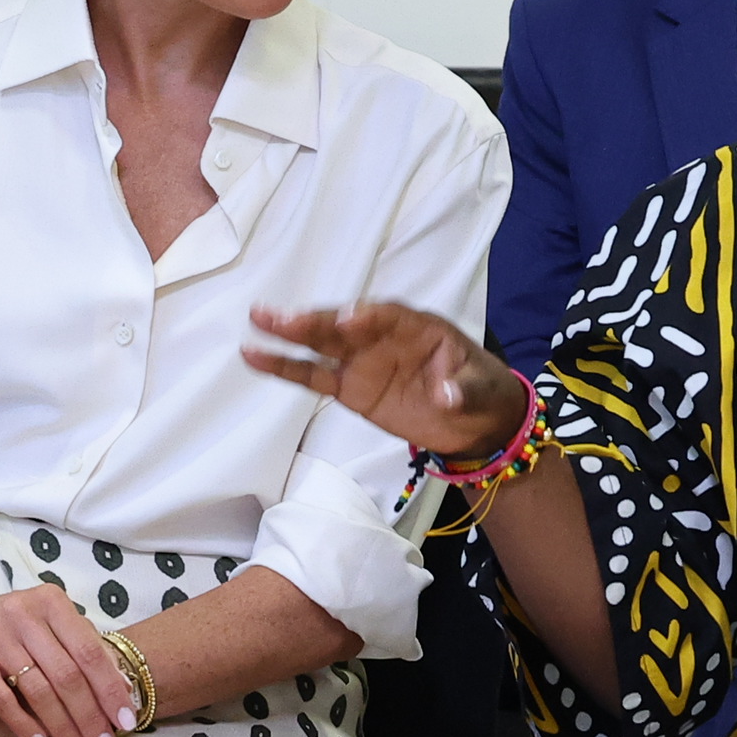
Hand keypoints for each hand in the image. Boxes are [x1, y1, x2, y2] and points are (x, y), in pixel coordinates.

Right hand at [244, 300, 525, 459]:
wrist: (474, 420)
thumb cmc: (480, 389)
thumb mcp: (481, 387)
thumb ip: (463, 388)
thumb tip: (447, 395)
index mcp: (416, 325)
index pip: (387, 316)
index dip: (366, 317)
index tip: (346, 321)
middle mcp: (380, 337)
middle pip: (343, 326)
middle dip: (314, 321)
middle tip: (281, 317)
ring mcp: (361, 362)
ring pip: (320, 345)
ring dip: (289, 335)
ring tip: (257, 322)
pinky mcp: (349, 388)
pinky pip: (313, 376)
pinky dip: (285, 368)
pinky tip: (255, 357)